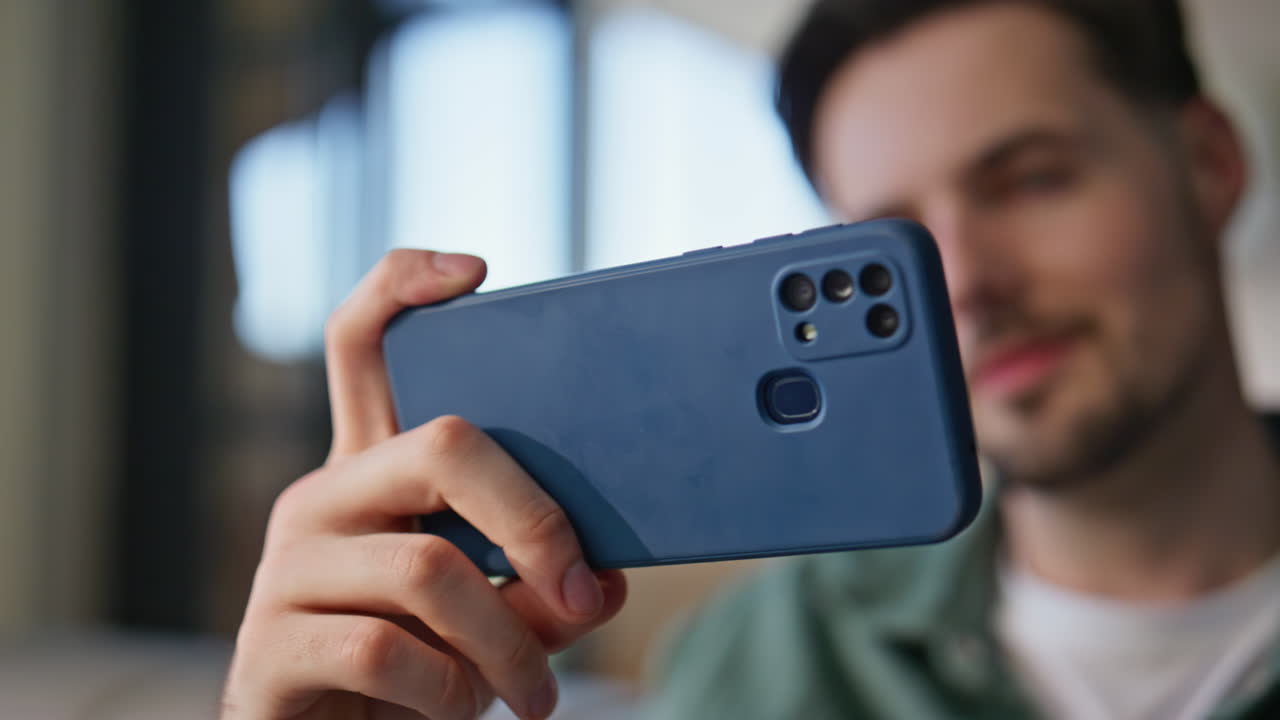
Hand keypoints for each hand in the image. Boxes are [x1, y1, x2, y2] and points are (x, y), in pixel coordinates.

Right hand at [221, 250, 627, 719]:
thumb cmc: (412, 674)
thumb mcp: (489, 621)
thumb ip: (543, 592)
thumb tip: (607, 581)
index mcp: (371, 472)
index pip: (361, 343)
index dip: (403, 286)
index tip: (475, 272)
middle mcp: (323, 497)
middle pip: (441, 443)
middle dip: (536, 517)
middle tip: (584, 588)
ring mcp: (288, 567)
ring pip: (431, 566)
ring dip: (509, 643)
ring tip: (534, 694)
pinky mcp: (269, 645)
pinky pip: (384, 648)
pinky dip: (449, 689)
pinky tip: (460, 708)